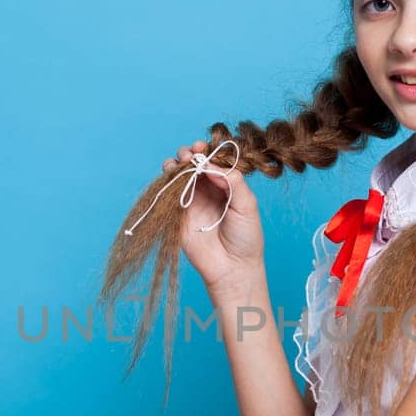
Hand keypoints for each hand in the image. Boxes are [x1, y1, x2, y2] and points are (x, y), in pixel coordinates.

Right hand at [161, 139, 263, 294]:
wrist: (232, 269)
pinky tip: (171, 173)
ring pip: (180, 175)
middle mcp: (208, 190)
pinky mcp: (179, 215)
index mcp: (226, 185)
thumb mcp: (247, 206)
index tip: (203, 147)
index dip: (208, 151)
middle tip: (191, 154)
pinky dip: (167, 180)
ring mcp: (192, 201)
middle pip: (194, 164)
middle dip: (190, 154)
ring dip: (177, 163)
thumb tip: (212, 165)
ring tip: (181, 161)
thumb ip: (233, 182)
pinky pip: (169, 193)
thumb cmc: (246, 238)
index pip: (214, 161)